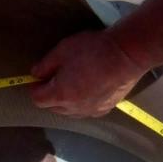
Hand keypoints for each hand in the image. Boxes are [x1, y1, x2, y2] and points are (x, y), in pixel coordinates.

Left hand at [29, 30, 145, 116]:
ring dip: (66, 101)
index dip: (35, 87)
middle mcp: (74, 109)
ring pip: (69, 111)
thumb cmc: (93, 50)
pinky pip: (85, 110)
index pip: (38, 99)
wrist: (127, 55)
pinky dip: (81, 103)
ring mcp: (90, 111)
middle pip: (53, 107)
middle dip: (50, 95)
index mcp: (60, 95)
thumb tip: (35, 74)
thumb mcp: (63, 50)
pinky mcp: (105, 109)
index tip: (39, 77)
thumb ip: (45, 65)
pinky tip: (88, 88)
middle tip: (56, 76)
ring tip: (73, 82)